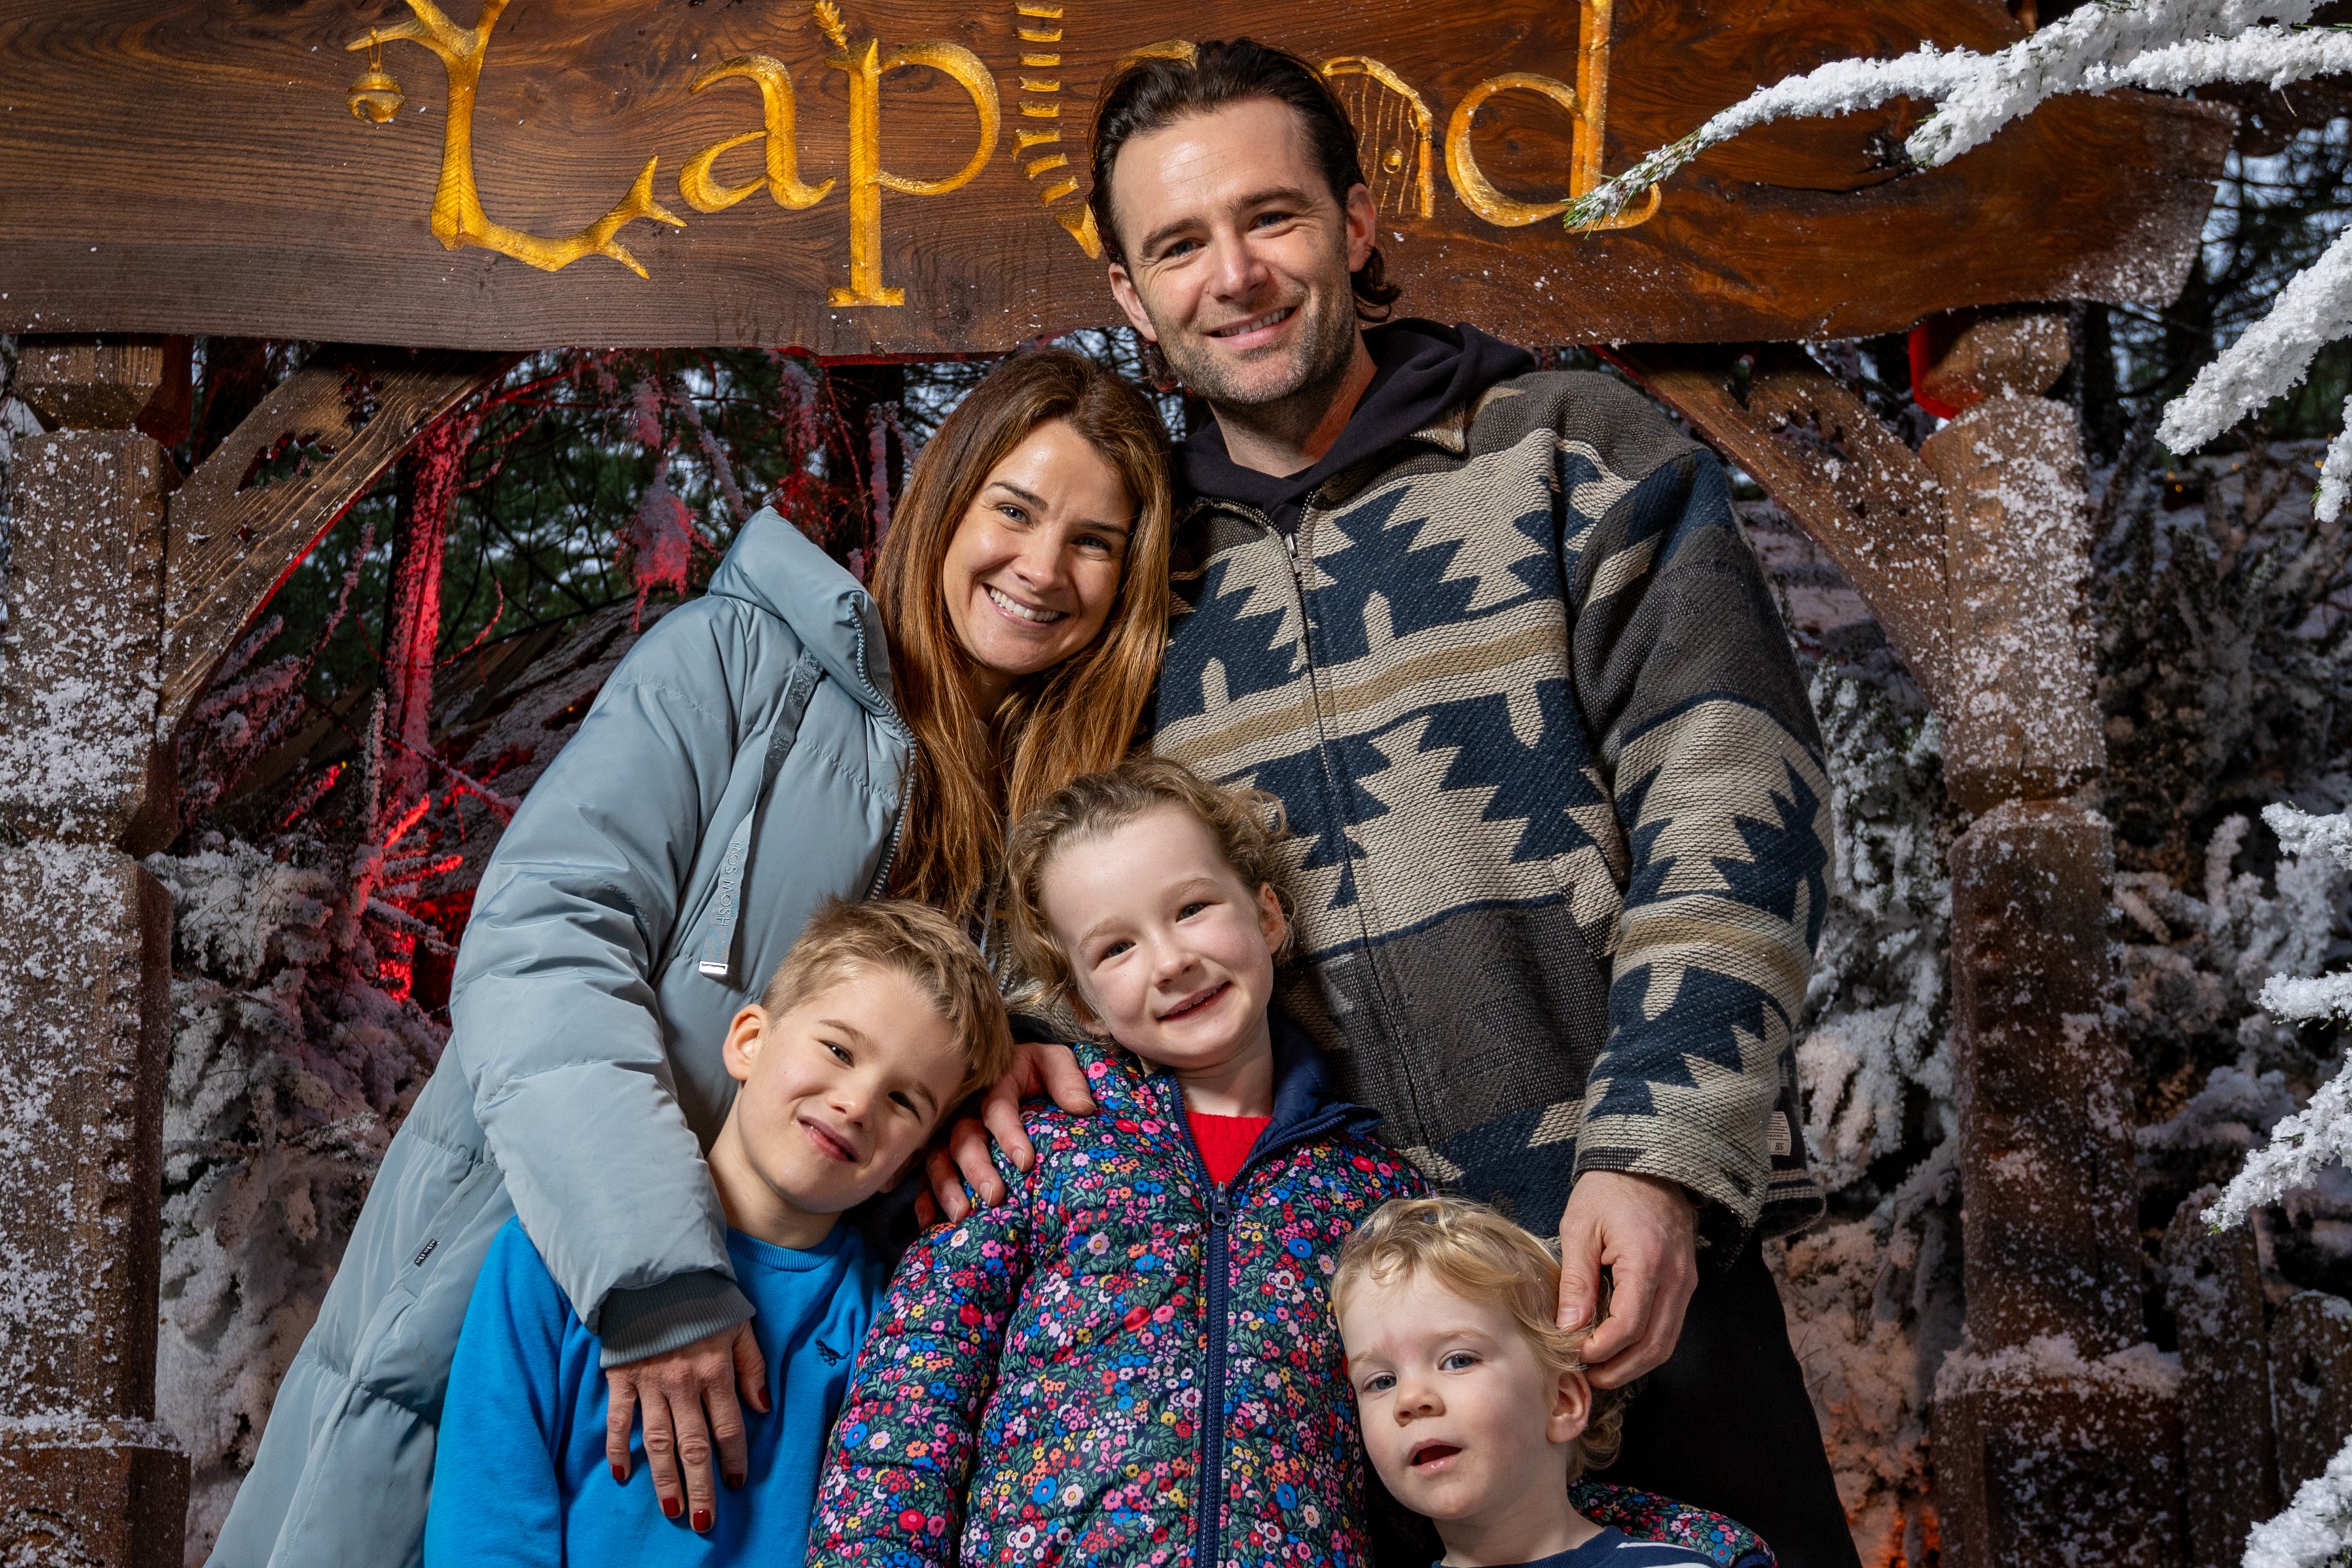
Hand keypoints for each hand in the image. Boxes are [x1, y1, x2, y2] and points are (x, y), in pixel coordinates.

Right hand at [605, 1320, 767, 1531]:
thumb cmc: (704, 1299)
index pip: (728, 1426)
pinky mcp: (621, 1377)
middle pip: (694, 1445)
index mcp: (715, 1371)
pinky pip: (618, 1419)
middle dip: (700, 1485)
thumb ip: (753, 1367)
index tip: (735, 1483)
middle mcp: (683, 1383)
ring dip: (664, 1478)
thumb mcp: (740, 1325)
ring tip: (673, 1509)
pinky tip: (622, 1474)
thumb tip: (763, 1408)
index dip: (733, 1458)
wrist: (657, 1270)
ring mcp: (649, 1383)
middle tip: (704, 1520)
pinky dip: (617, 1447)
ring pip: (658, 1441)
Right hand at [921, 1040, 1095, 1222]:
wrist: (1013, 1071)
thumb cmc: (1036, 1072)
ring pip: (939, 1158)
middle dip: (976, 1168)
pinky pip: (926, 1175)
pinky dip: (924, 1198)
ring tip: (961, 1214)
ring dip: (946, 1187)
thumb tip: (1083, 1108)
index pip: (998, 1108)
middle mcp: (966, 1109)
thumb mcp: (1054, 1062)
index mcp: (995, 1085)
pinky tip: (929, 1222)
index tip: (1025, 1162)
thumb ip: (1068, 1080)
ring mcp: (950, 1132)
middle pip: (964, 1138)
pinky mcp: (942, 1152)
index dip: (1009, 1134)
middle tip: (994, 1196)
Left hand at [1557, 1170, 1698, 1389]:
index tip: (1575, 1354)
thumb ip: (1576, 1280)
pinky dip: (1647, 1343)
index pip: (1629, 1326)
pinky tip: (1620, 1346)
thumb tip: (1568, 1328)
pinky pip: (1671, 1325)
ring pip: (1667, 1341)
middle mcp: (1675, 1277)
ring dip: (1635, 1362)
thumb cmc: (1609, 1190)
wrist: (1647, 1162)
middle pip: (1654, 1345)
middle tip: (1589, 1376)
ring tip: (1602, 1368)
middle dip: (1620, 1368)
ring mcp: (1685, 1281)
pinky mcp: (1685, 1281)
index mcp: (1647, 1261)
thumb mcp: (1580, 1227)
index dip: (1601, 1349)